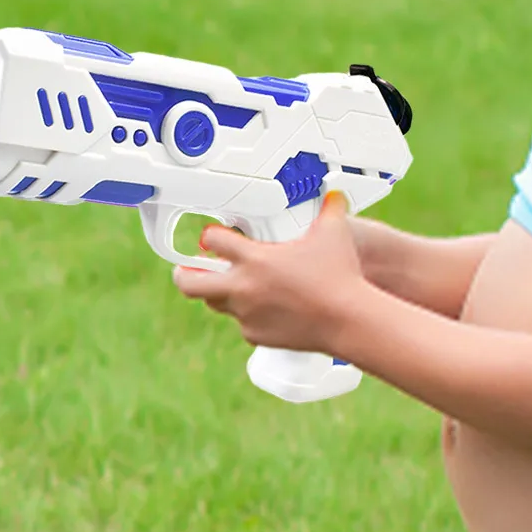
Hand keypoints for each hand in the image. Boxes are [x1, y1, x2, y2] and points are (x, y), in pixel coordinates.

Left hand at [171, 192, 364, 353]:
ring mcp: (246, 314)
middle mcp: (243, 287)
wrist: (348, 320)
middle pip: (189, 282)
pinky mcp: (255, 335)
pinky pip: (242, 323)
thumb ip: (330, 209)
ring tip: (232, 285)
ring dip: (218, 292)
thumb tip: (335, 196)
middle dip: (183, 273)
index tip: (214, 236)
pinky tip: (266, 308)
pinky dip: (247, 315)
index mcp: (254, 259)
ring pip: (214, 303)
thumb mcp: (333, 233)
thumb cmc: (340, 277)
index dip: (210, 235)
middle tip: (188, 268)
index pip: (211, 240)